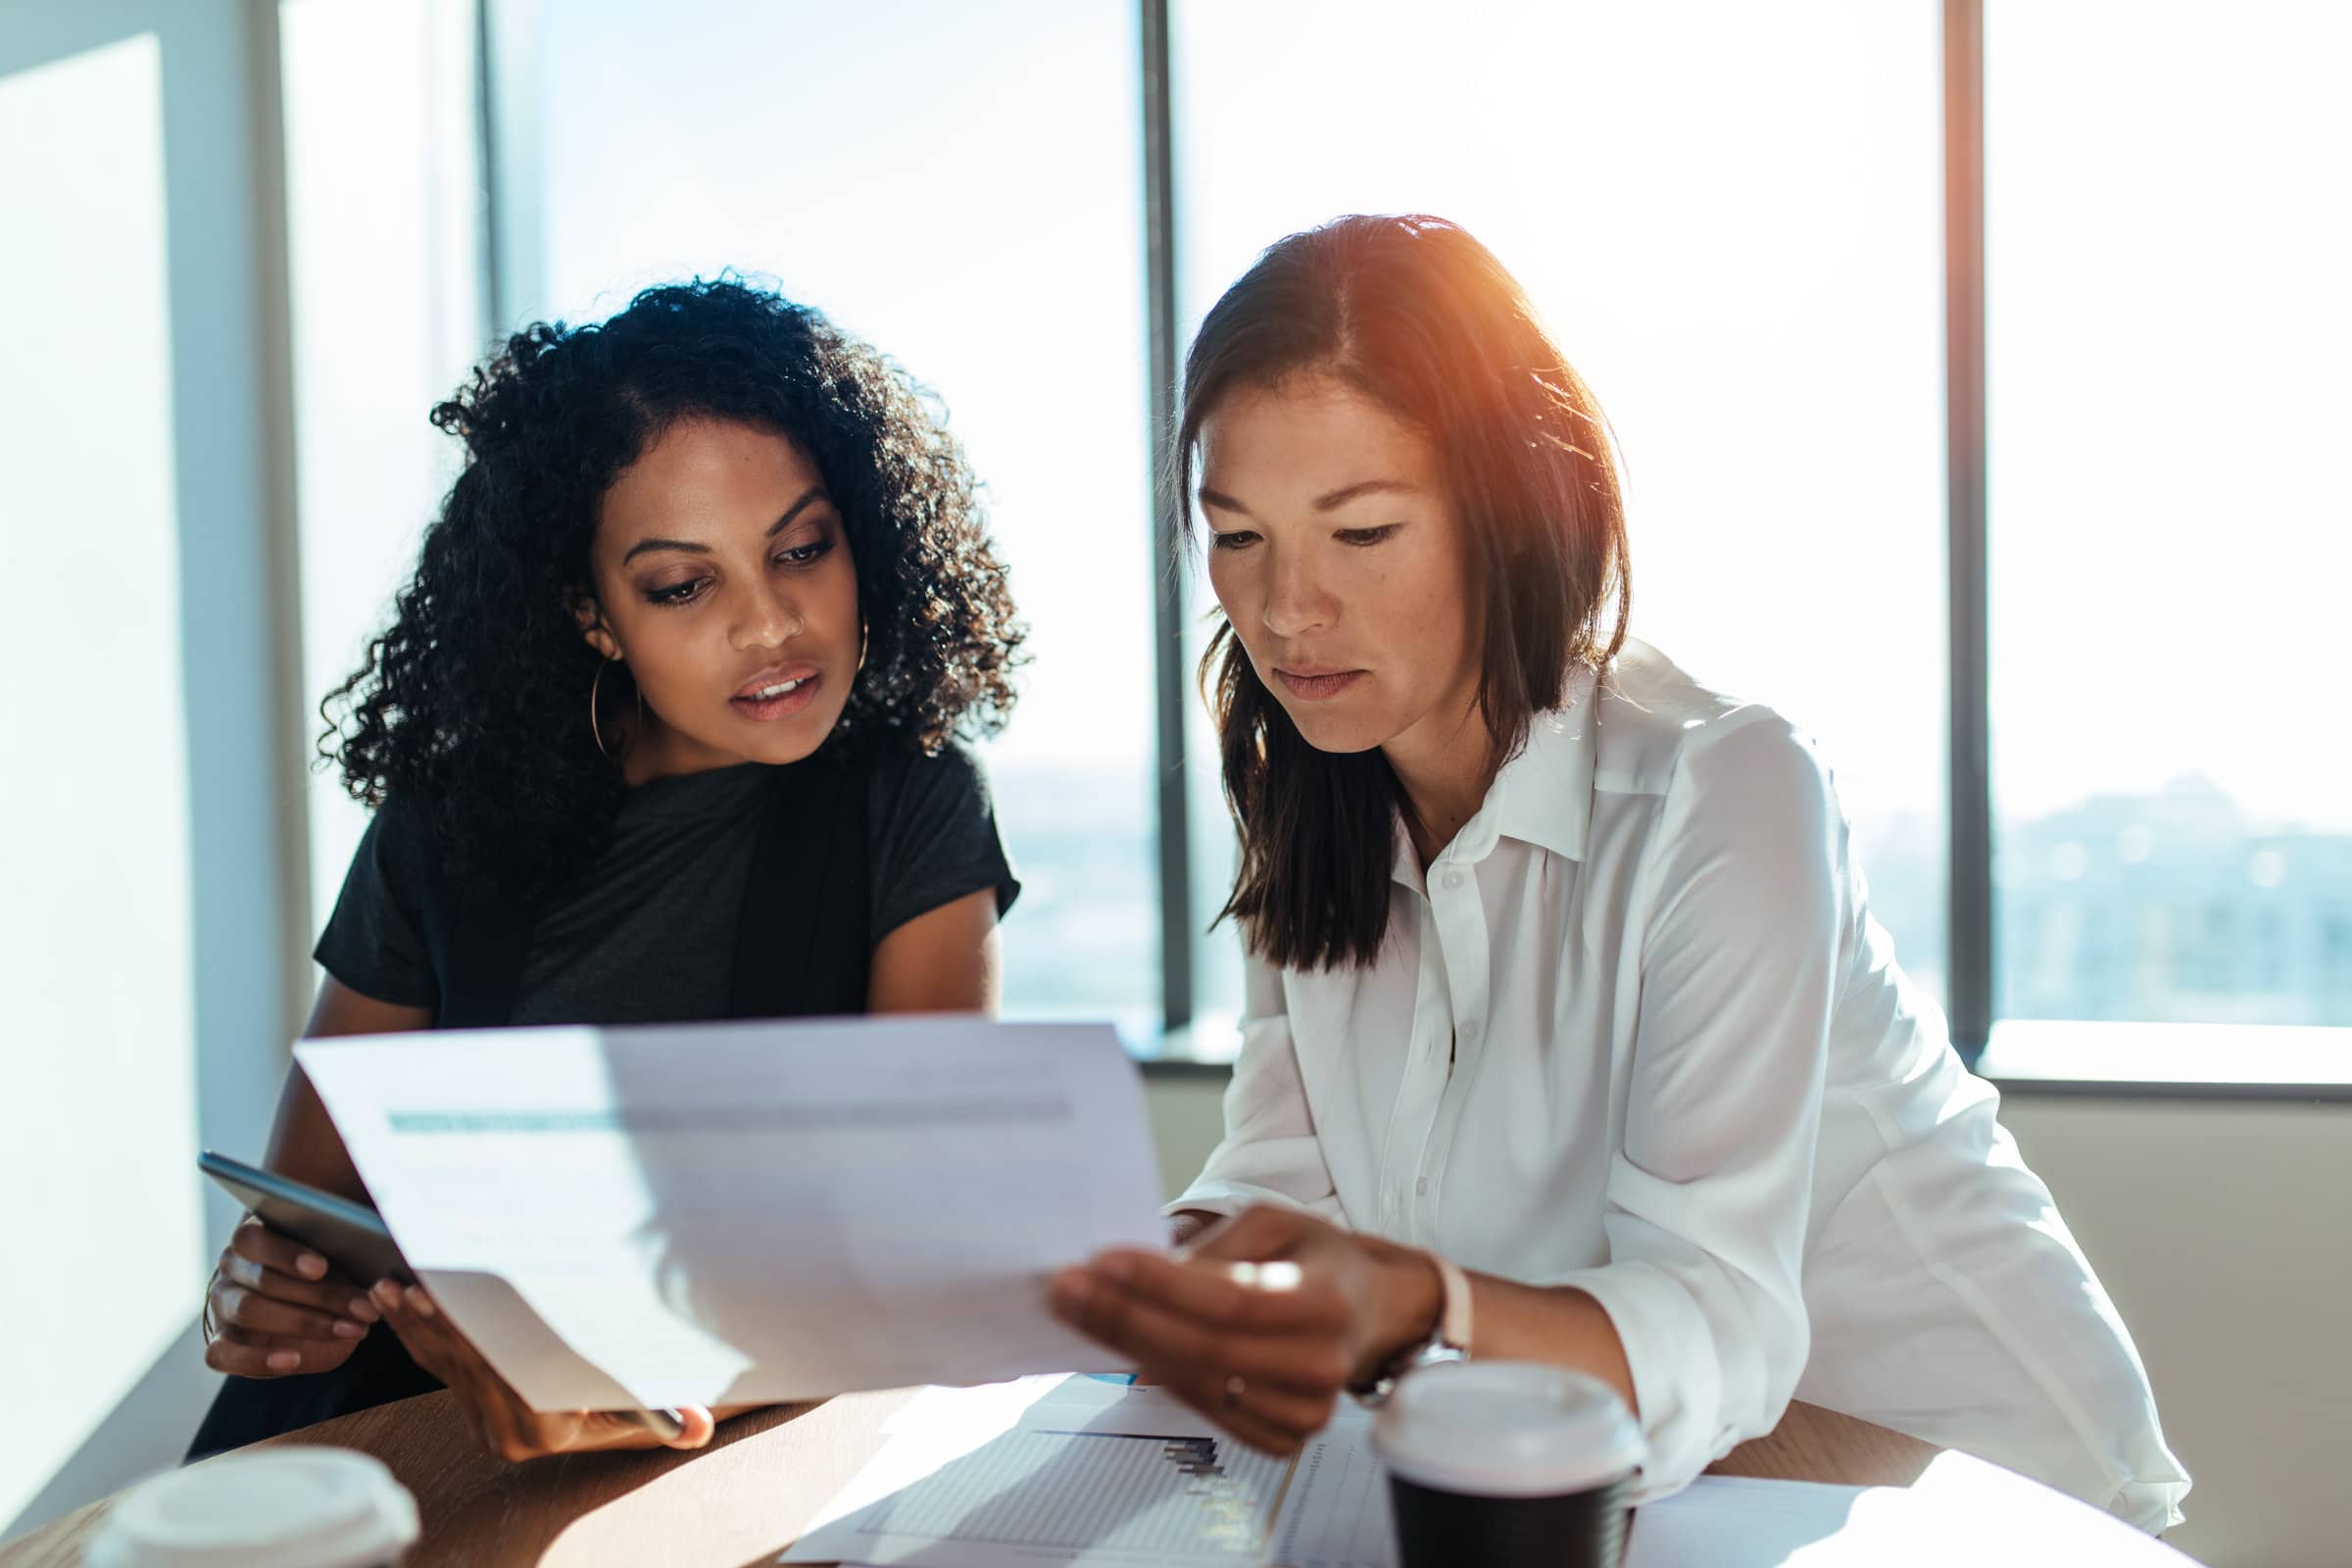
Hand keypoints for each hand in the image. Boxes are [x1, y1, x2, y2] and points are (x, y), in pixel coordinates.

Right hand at [204, 1218, 379, 1377]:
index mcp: (254, 1236)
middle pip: (263, 1280)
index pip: (254, 1238)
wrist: (307, 1314)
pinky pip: (222, 1355)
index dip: (285, 1253)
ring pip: (248, 1311)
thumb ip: (348, 1243)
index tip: (322, 1267)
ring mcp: (224, 1306)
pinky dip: (255, 1359)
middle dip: (320, 1296)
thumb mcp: (341, 1254)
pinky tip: (292, 1359)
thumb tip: (378, 1243)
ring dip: (304, 1323)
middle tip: (365, 1308)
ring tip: (351, 1329)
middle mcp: (232, 1269)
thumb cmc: (330, 1273)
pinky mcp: (220, 1345)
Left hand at [369, 1281, 717, 1462]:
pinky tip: (393, 1301)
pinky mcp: (466, 1402)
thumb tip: (701, 1425)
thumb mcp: (644, 1414)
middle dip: (435, 1320)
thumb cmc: (625, 1409)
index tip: (452, 1302)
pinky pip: (432, 1364)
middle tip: (409, 1280)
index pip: (501, 1372)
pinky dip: (411, 1330)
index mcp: (540, 1430)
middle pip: (464, 1363)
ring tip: (389, 1286)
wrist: (599, 1428)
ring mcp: (480, 1417)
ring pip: (440, 1363)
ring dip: (413, 1323)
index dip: (474, 1336)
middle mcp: (502, 1430)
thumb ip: (671, 1422)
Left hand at [1048, 1205, 1440, 1455]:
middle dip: (1123, 1317)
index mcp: (1327, 1303)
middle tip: (1067, 1290)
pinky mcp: (1282, 1438)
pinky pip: (1203, 1409)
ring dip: (1127, 1348)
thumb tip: (1145, 1279)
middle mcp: (1320, 1366)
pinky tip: (1127, 1346)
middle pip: (1202, 1348)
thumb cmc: (1316, 1260)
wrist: (1368, 1312)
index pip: (1230, 1301)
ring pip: (1195, 1383)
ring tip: (1079, 1310)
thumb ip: (1214, 1248)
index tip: (1101, 1262)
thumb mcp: (1273, 1223)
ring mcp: (1303, 1413)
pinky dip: (1158, 1376)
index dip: (1160, 1285)